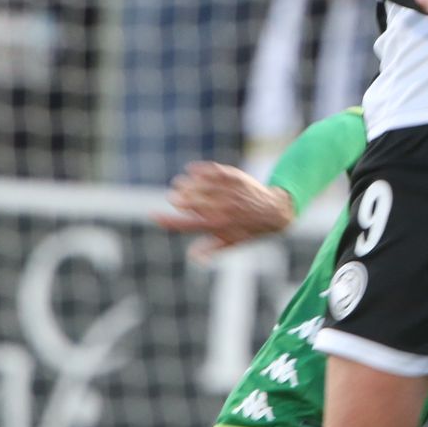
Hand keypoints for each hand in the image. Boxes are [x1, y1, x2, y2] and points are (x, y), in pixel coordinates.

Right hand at [156, 161, 297, 258]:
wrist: (274, 211)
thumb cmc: (249, 229)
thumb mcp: (231, 242)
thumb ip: (210, 248)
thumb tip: (193, 257)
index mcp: (217, 226)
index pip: (186, 224)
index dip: (167, 220)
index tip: (153, 215)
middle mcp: (222, 209)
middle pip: (191, 202)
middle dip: (178, 198)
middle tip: (172, 197)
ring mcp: (228, 192)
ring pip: (200, 185)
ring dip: (187, 184)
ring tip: (179, 183)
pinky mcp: (234, 177)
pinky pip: (213, 171)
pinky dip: (201, 169)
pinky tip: (191, 169)